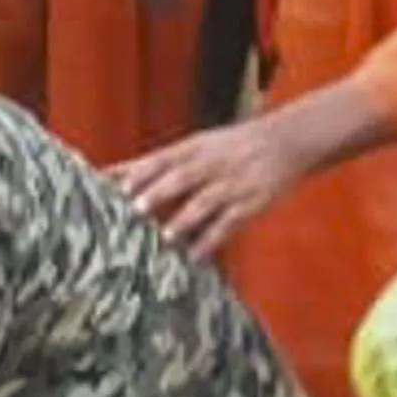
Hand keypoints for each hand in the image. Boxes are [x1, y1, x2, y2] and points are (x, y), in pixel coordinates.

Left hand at [116, 111, 326, 263]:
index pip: (162, 159)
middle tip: (134, 210)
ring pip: (206, 201)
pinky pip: (230, 223)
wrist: (288, 140)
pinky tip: (195, 256)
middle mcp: (211, 163)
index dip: (140, 173)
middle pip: (182, 177)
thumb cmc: (230, 146)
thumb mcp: (195, 145)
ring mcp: (232, 184)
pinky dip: (212, 240)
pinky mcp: (251, 204)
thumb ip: (155, 163)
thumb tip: (108, 174)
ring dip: (185, 219)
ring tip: (166, 237)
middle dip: (158, 193)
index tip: (115, 187)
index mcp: (193, 148)